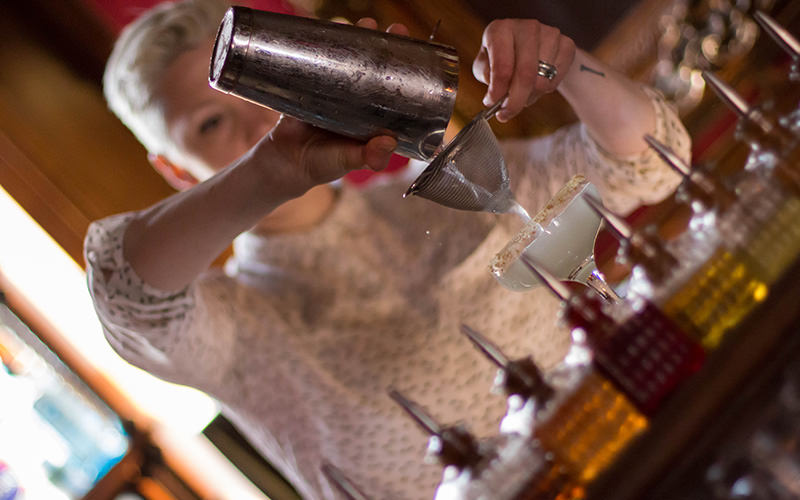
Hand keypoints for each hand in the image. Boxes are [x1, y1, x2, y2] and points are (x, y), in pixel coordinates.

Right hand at [258, 18, 408, 194]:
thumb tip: (388, 143)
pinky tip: (330, 29)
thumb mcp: (349, 160)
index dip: (405, 69)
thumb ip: (367, 157)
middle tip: (392, 29)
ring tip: (365, 24)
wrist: (284, 162)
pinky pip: (320, 60)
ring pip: (349, 58)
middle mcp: (357, 99)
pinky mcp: (311, 83)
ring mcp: (334, 89)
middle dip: (384, 46)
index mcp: (373, 116)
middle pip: (374, 66)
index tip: (415, 52)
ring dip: (357, 38)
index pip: (394, 87)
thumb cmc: (323, 164)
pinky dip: (325, 44)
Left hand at [472, 19, 575, 121]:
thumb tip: (494, 97)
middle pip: (525, 75)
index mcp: (501, 30)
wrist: (529, 45)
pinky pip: (557, 79)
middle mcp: (527, 27)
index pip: (502, 66)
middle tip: (507, 113)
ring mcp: (550, 34)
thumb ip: (487, 78)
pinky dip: (545, 90)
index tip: (493, 104)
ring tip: (521, 95)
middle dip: (515, 101)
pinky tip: (536, 84)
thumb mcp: (485, 65)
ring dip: (529, 96)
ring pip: (542, 80)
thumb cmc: (502, 56)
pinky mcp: (567, 44)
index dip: (498, 90)